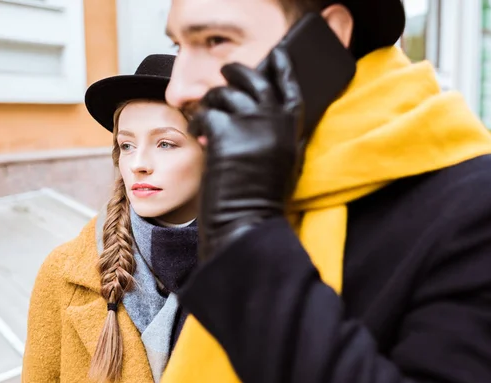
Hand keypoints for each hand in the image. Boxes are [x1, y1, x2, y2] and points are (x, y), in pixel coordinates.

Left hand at [191, 48, 303, 261]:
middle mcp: (275, 120)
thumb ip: (275, 132)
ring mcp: (252, 124)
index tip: (277, 52)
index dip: (283, 67)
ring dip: (211, 104)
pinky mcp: (227, 132)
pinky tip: (199, 136)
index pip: (289, 86)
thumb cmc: (261, 197)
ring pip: (224, 94)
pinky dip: (198, 123)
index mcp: (292, 129)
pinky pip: (206, 113)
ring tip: (206, 120)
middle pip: (255, 79)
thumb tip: (259, 111)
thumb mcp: (281, 159)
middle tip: (226, 72)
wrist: (247, 222)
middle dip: (237, 72)